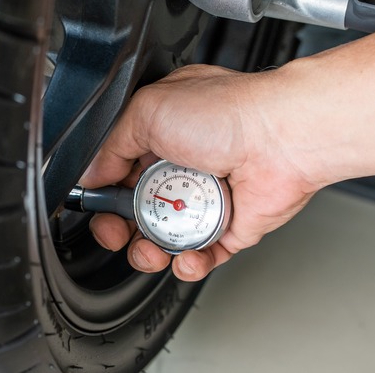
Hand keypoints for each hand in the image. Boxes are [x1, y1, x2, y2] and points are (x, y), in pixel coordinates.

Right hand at [79, 64, 323, 281]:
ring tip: (151, 252)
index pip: (119, 171)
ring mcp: (205, 199)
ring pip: (163, 239)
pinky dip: (189, 264)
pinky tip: (185, 258)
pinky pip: (201, 255)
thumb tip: (91, 173)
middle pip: (136, 211)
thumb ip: (111, 145)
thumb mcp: (147, 111)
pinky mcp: (229, 227)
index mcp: (160, 134)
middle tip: (117, 235)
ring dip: (149, 252)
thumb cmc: (226, 114)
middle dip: (119, 230)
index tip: (96, 207)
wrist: (282, 138)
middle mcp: (182, 166)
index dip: (104, 194)